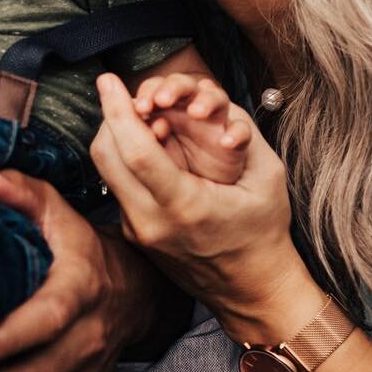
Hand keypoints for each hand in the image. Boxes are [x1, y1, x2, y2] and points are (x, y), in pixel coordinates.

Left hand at [90, 72, 308, 331]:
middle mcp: (151, 221)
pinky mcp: (133, 234)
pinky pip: (116, 184)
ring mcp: (137, 231)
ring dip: (113, 136)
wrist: (253, 291)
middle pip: (106, 156)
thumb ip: (239, 133)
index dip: (117, 109)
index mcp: (186, 205)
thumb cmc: (265, 231)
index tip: (108, 80)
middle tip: (118, 92)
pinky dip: (123, 158)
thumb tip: (201, 102)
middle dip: (108, 115)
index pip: (135, 151)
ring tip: (135, 115)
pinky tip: (146, 147)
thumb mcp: (267, 177)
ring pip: (104, 169)